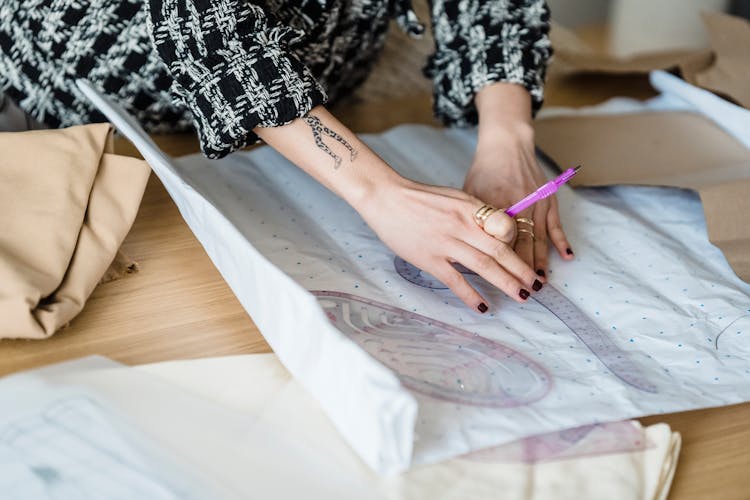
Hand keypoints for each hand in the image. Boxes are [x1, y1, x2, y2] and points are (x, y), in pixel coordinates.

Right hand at [357, 177, 544, 312]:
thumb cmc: (419, 198)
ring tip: (522, 296)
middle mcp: (463, 225)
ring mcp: (446, 242)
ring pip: (484, 265)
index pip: (505, 226)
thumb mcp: (453, 198)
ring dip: (506, 283)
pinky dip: (471, 295)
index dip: (521, 244)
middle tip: (537, 285)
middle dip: (522, 270)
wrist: (386, 197)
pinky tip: (484, 307)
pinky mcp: (429, 258)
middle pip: (500, 250)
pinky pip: (455, 280)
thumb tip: (494, 229)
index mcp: (470, 208)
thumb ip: (474, 213)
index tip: (531, 257)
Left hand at [464, 125, 572, 274]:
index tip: (498, 281)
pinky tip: (567, 257)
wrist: (507, 145)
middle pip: (521, 244)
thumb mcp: (470, 194)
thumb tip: (467, 248)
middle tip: (522, 292)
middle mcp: (518, 205)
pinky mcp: (549, 199)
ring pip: (539, 238)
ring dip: (540, 262)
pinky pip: (557, 224)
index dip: (499, 263)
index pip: (498, 241)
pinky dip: (562, 242)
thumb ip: (472, 220)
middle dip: (521, 270)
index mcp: (496, 206)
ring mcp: (536, 203)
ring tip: (539, 283)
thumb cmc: (484, 171)